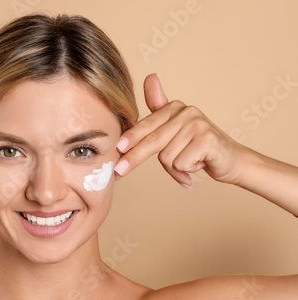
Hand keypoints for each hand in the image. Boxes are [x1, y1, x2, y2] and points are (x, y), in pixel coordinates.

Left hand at [113, 73, 246, 187]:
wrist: (232, 160)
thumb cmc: (198, 148)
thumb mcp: (175, 129)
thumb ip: (159, 106)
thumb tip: (150, 76)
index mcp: (175, 108)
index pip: (146, 125)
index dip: (131, 138)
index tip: (117, 149)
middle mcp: (186, 112)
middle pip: (153, 141)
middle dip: (134, 158)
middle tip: (119, 171)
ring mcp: (198, 124)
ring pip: (166, 158)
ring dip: (175, 169)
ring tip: (189, 164)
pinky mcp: (207, 139)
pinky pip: (181, 163)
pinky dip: (186, 172)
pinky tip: (199, 165)